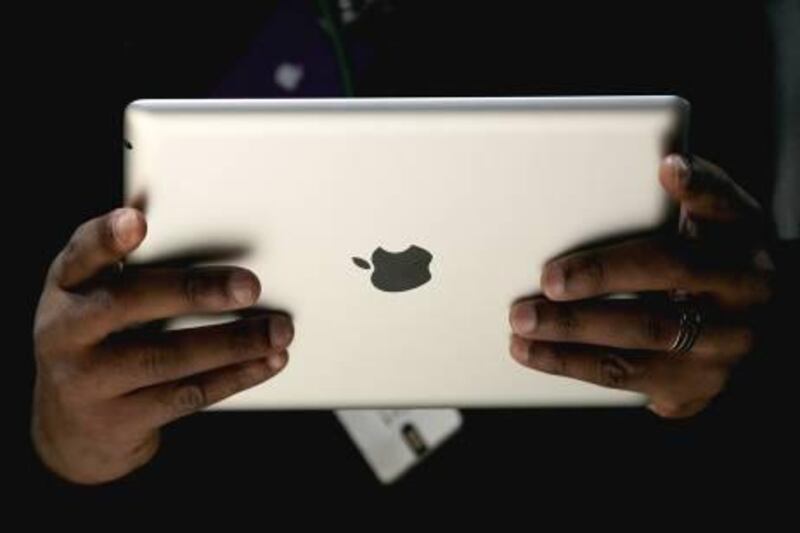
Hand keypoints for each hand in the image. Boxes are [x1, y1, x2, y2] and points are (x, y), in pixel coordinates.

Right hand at [32, 208, 293, 483]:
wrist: (71, 432)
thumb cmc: (99, 340)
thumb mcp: (95, 297)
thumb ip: (123, 257)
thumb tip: (147, 196)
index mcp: (65, 288)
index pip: (80, 255)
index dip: (106, 237)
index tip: (138, 221)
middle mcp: (63, 333)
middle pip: (127, 304)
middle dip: (193, 292)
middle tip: (250, 286)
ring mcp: (86, 382)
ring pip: (167, 357)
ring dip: (233, 343)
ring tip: (279, 330)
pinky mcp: (119, 421)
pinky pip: (187, 395)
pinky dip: (235, 377)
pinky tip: (269, 361)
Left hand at [509, 154, 773, 417]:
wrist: (737, 323)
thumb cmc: (705, 260)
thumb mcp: (709, 221)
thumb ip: (685, 196)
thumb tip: (661, 166)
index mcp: (742, 241)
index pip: (721, 208)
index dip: (695, 189)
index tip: (666, 169)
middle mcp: (743, 295)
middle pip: (668, 280)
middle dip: (599, 278)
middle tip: (547, 281)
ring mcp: (721, 350)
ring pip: (638, 346)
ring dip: (570, 338)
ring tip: (522, 326)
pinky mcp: (694, 388)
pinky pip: (627, 381)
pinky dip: (574, 367)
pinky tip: (537, 354)